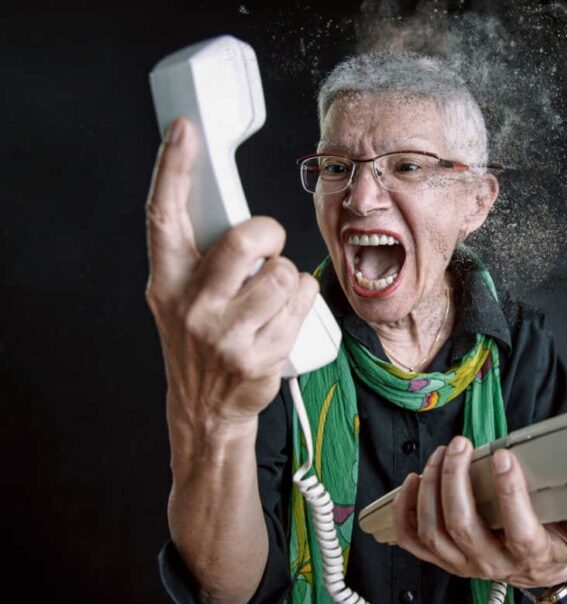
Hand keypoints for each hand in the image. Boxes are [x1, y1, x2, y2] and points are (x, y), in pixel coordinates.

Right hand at [145, 117, 318, 430]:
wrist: (206, 409)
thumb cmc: (201, 339)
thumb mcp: (180, 297)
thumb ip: (200, 257)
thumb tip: (235, 213)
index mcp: (165, 281)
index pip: (164, 215)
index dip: (173, 169)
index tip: (185, 130)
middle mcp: (190, 304)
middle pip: (246, 239)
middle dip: (268, 234)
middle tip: (267, 248)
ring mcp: (224, 334)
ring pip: (284, 272)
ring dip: (288, 276)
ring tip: (271, 296)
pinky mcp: (258, 356)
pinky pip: (301, 301)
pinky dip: (302, 299)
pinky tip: (281, 317)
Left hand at [392, 436, 566, 588]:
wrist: (538, 571)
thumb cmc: (556, 543)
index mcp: (529, 553)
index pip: (518, 527)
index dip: (510, 494)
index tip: (505, 456)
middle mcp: (492, 562)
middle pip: (464, 527)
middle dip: (455, 482)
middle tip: (461, 444)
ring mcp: (463, 563)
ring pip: (435, 532)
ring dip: (430, 491)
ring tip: (440, 455)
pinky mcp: (444, 558)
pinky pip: (414, 541)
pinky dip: (405, 511)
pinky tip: (410, 481)